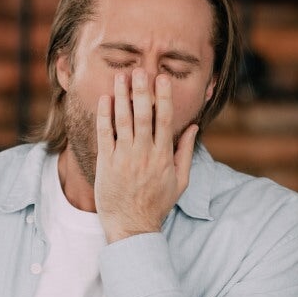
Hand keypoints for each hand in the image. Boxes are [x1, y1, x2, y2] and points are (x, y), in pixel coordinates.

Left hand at [94, 68, 197, 242]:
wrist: (132, 227)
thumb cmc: (157, 204)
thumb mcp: (180, 181)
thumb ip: (186, 152)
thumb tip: (193, 127)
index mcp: (164, 156)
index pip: (164, 120)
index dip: (163, 97)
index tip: (161, 78)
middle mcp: (145, 154)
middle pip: (143, 115)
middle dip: (141, 91)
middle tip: (139, 70)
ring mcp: (124, 158)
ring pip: (123, 121)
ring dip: (122, 97)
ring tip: (120, 76)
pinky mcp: (106, 164)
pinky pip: (105, 134)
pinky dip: (104, 115)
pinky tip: (104, 99)